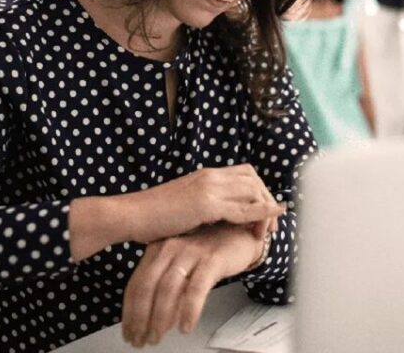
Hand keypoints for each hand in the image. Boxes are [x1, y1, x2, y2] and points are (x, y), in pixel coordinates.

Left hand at [121, 223, 268, 346]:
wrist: (240, 234)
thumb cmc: (207, 251)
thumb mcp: (179, 263)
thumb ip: (163, 284)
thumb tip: (147, 318)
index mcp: (158, 248)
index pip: (136, 284)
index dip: (129, 312)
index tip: (128, 332)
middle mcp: (171, 247)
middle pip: (147, 287)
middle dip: (140, 318)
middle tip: (140, 340)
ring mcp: (191, 252)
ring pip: (168, 289)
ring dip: (160, 318)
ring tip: (157, 337)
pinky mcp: (212, 260)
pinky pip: (196, 289)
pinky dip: (189, 310)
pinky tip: (185, 326)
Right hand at [122, 165, 283, 243]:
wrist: (130, 215)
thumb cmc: (152, 215)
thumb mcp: (184, 203)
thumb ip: (203, 204)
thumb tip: (217, 217)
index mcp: (206, 175)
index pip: (245, 173)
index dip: (259, 190)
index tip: (264, 211)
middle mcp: (210, 176)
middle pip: (253, 179)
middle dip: (267, 199)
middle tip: (273, 222)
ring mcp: (209, 188)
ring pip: (252, 191)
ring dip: (266, 210)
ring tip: (270, 229)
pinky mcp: (206, 205)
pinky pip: (242, 209)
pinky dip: (259, 215)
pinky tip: (266, 224)